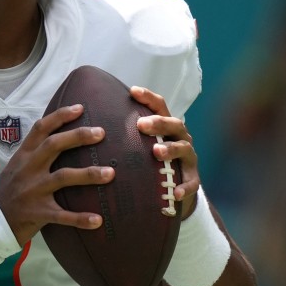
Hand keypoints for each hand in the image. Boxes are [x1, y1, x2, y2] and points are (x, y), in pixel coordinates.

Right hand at [0, 103, 113, 244]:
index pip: (41, 129)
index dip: (60, 116)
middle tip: (101, 132)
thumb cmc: (8, 191)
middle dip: (78, 137)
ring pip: (63, 177)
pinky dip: (80, 218)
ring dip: (88, 174)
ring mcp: (33, 190)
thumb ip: (35, 154)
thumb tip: (62, 138)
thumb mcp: (16, 166)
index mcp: (24, 155)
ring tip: (110, 173)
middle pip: (54, 146)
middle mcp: (29, 169)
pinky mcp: (38, 213)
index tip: (80, 108)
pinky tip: (98, 220)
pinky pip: (62, 215)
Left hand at [131, 85, 199, 216]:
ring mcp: (188, 158)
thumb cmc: (151, 161)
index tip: (133, 91)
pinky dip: (184, 187)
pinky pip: (191, 183)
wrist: (173, 188)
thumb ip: (125, 134)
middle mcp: (180, 138)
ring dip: (171, 149)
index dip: (148, 97)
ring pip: (183, 148)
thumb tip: (93, 123)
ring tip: (156, 152)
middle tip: (141, 124)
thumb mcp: (140, 145)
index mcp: (166, 127)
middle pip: (174, 124)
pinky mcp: (192, 178)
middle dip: (158, 123)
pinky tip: (175, 194)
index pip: (160, 106)